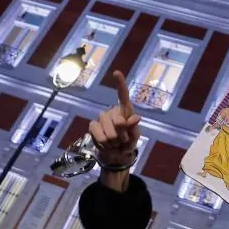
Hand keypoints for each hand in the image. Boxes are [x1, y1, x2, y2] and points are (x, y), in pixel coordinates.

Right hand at [89, 71, 141, 189]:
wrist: (116, 155)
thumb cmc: (128, 142)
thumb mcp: (134, 136)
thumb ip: (134, 127)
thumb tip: (136, 117)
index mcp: (125, 110)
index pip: (123, 95)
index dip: (120, 84)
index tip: (116, 72)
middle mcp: (112, 111)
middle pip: (118, 122)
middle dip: (122, 136)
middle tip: (122, 140)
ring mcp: (101, 118)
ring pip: (109, 132)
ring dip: (114, 142)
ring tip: (115, 143)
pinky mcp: (92, 126)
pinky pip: (99, 135)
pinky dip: (104, 143)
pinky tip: (106, 144)